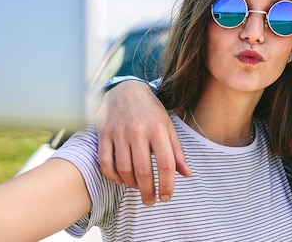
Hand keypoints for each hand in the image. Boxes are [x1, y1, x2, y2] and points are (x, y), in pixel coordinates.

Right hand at [96, 80, 191, 205]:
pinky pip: (105, 162)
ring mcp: (119, 132)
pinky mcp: (104, 133)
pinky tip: (121, 180)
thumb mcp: (168, 126)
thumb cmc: (151, 111)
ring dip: (131, 184)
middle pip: (143, 171)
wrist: (126, 89)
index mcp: (158, 129)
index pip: (165, 164)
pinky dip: (113, 176)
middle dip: (148, 192)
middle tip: (151, 201)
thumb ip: (176, 151)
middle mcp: (138, 131)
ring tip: (138, 188)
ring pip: (124, 169)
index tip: (166, 197)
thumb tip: (187, 174)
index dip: (167, 185)